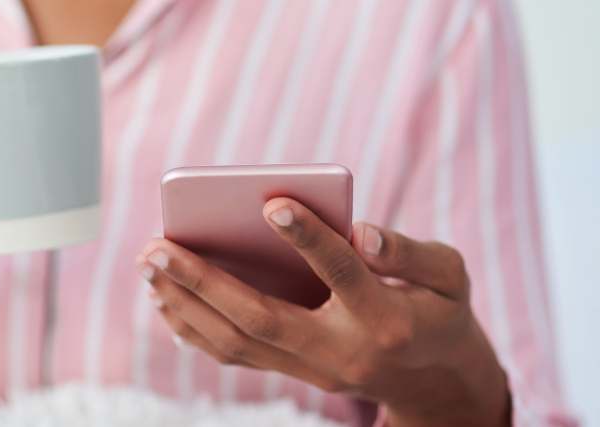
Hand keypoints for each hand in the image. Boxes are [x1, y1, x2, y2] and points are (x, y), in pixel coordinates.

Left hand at [135, 197, 509, 426]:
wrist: (434, 380)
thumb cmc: (439, 310)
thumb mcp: (450, 277)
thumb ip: (412, 253)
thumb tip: (361, 232)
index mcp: (387, 319)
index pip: (343, 275)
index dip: (310, 240)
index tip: (272, 203)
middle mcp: (341, 352)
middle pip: (263, 320)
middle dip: (204, 282)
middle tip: (158, 246)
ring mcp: (311, 369)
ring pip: (237, 343)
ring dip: (185, 304)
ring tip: (149, 264)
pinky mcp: (292, 373)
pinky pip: (233, 355)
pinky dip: (192, 328)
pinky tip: (163, 296)